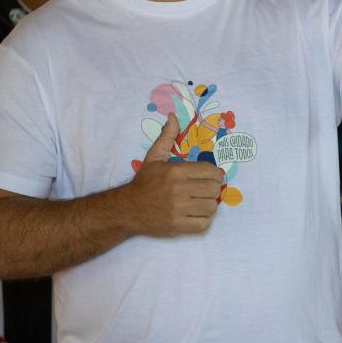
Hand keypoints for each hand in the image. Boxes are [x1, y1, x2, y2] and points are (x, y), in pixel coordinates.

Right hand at [124, 114, 222, 236]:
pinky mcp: (177, 226)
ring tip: (199, 203)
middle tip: (204, 191)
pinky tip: (194, 215)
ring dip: (208, 206)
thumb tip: (173, 116)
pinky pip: (204, 224)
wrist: (126, 209)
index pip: (211, 171)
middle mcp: (178, 189)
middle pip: (215, 189)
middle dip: (213, 190)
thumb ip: (167, 136)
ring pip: (211, 207)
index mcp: (176, 171)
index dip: (214, 175)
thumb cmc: (144, 182)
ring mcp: (178, 209)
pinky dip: (203, 221)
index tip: (209, 178)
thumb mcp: (154, 157)